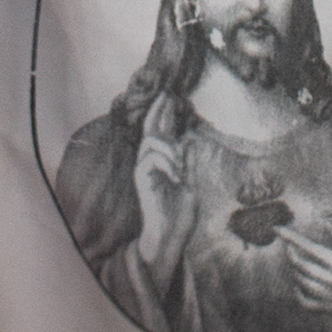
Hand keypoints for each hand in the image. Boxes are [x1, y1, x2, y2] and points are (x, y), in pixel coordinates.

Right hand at [133, 99, 195, 271]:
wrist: (171, 236)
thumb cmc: (179, 215)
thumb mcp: (190, 184)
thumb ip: (188, 164)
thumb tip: (189, 140)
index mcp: (165, 165)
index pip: (162, 134)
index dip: (164, 114)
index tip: (169, 96)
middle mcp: (152, 165)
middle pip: (151, 131)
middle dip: (158, 111)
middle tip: (166, 95)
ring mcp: (145, 171)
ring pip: (150, 143)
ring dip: (169, 149)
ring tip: (180, 167)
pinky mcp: (141, 180)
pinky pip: (149, 158)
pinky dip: (166, 162)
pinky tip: (176, 176)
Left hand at [279, 217, 331, 317]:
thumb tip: (326, 222)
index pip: (310, 247)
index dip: (292, 238)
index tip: (278, 229)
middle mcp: (331, 280)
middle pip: (302, 265)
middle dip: (291, 253)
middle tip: (288, 246)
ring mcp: (328, 295)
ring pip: (302, 282)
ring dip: (294, 270)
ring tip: (294, 261)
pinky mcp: (327, 306)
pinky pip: (306, 302)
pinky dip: (298, 293)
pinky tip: (298, 284)